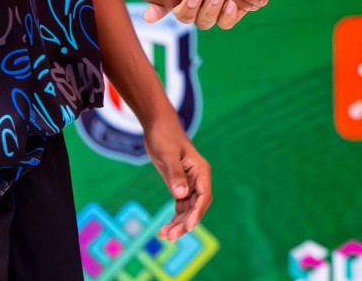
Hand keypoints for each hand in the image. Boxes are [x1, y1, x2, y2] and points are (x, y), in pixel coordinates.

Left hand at [143, 118, 210, 241]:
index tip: (187, 227)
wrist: (158, 126)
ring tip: (164, 236)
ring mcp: (190, 183)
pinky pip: (180, 206)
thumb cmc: (164, 136)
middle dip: (185, 223)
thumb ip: (175, 175)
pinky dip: (174, 217)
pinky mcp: (180, 185)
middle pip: (196, 207)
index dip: (196, 213)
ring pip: (188, 209)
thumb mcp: (167, 156)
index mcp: (201, 171)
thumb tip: (181, 196)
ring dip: (178, 223)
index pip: (203, 197)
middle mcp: (199, 179)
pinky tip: (164, 228)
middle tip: (170, 237)